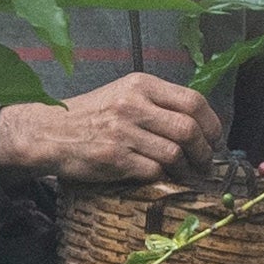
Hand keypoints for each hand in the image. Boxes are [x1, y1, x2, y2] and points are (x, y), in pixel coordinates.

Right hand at [0, 74, 221, 185]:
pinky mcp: (115, 158)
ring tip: (186, 173)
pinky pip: (154, 171)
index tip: (215, 139)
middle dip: (205, 151)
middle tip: (205, 162)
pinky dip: (164, 178)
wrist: (48, 133)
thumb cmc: (89, 116)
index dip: (212, 124)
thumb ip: (156, 103)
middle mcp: (133, 105)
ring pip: (174, 153)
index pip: (193, 101)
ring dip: (186, 168)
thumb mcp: (122, 94)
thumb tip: (197, 124)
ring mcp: (124, 132)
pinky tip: (164, 178)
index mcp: (140, 84)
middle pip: (189, 129)